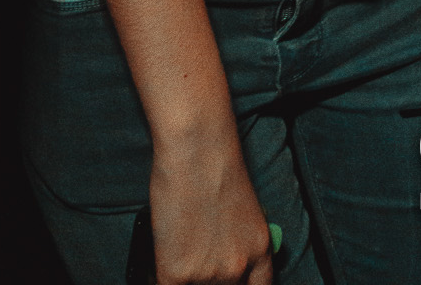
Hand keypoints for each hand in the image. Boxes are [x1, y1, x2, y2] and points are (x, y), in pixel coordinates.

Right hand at [148, 135, 272, 282]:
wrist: (197, 148)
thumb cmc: (216, 165)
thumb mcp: (243, 211)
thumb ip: (236, 243)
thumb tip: (219, 262)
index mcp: (260, 249)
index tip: (230, 281)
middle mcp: (238, 267)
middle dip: (208, 279)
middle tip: (198, 257)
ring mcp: (208, 274)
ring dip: (184, 276)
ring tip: (177, 249)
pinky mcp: (176, 274)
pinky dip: (160, 275)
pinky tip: (161, 258)